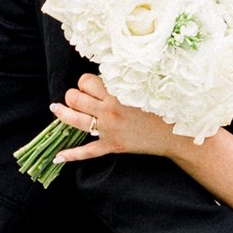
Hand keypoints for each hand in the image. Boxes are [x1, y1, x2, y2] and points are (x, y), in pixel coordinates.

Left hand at [50, 76, 180, 161]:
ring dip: (63, 113)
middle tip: (79, 96)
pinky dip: (71, 155)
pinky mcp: (112, 146)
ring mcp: (108, 130)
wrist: (175, 134)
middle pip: (75, 98)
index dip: (85, 82)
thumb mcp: (143, 87)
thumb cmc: (163, 107)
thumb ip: (122, 81)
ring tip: (57, 108)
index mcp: (117, 93)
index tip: (91, 84)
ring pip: (74, 120)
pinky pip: (87, 151)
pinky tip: (57, 157)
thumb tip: (103, 76)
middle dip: (74, 95)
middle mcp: (109, 111)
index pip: (86, 81)